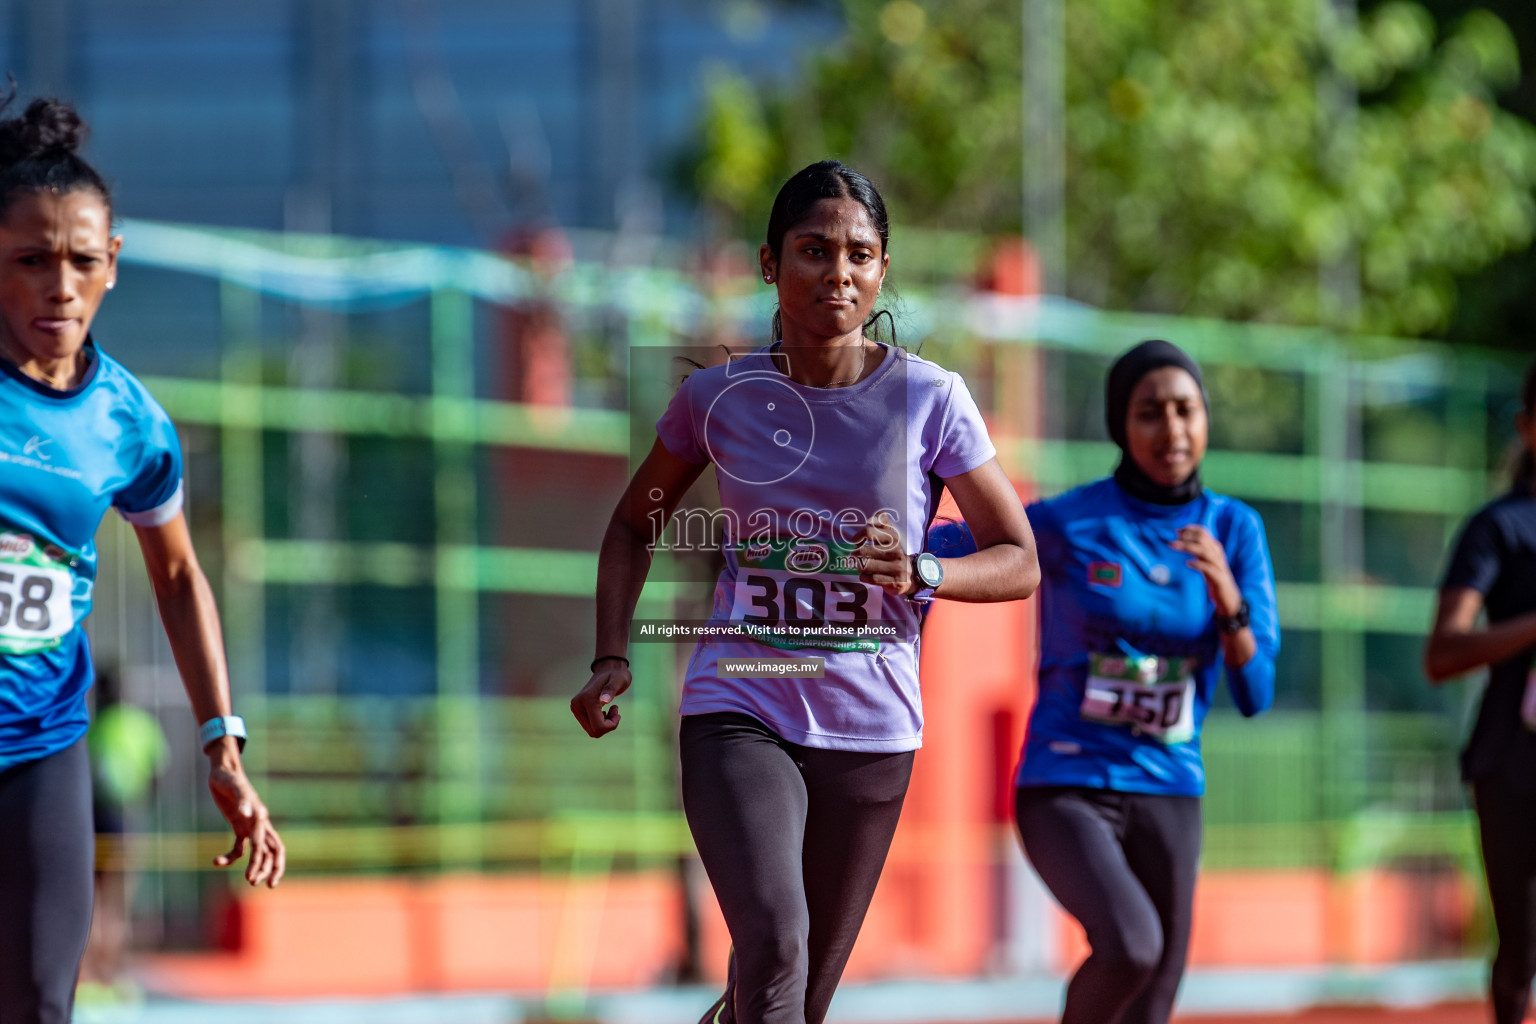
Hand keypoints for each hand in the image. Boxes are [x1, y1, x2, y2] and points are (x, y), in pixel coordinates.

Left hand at [206, 742, 284, 887]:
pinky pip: (239, 847)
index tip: (255, 877)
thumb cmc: (229, 778)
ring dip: (256, 866)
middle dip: (270, 869)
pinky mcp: (239, 827)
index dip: (266, 862)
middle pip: (273, 851)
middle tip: (259, 884)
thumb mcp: (234, 787)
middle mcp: (259, 823)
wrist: (223, 770)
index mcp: (261, 817)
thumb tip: (249, 814)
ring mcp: (250, 826)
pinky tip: (216, 861)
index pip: (269, 844)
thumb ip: (242, 800)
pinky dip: (230, 857)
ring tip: (248, 881)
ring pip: (260, 852)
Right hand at [571, 659, 632, 737]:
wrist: (607, 669)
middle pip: (594, 731)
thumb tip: (604, 701)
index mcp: (587, 699)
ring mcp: (575, 708)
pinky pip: (589, 727)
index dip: (612, 724)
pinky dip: (599, 724)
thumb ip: (611, 690)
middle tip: (615, 711)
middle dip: (608, 726)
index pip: (598, 726)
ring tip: (611, 710)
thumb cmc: (616, 675)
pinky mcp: (576, 710)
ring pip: (591, 731)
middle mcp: (577, 705)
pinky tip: (604, 711)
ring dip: (604, 725)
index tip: (618, 712)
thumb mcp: (618, 681)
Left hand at [853, 512, 913, 595]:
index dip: (859, 535)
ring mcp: (897, 567)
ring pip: (867, 565)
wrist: (912, 576)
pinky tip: (866, 576)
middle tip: (854, 556)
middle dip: (855, 554)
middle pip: (864, 550)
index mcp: (894, 539)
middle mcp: (896, 552)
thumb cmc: (894, 555)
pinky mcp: (895, 582)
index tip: (856, 540)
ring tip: (860, 566)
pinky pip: (872, 578)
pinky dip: (864, 577)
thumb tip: (870, 519)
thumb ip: (882, 525)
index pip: (871, 531)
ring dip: (859, 566)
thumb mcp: (892, 538)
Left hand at [1169, 525, 1241, 616]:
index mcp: (1214, 549)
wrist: (1228, 598)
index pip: (1203, 532)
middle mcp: (1217, 554)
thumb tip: (1181, 541)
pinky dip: (1198, 564)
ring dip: (1188, 547)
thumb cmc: (1214, 579)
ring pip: (1204, 551)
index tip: (1176, 530)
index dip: (1189, 529)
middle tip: (1172, 539)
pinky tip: (1188, 563)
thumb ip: (1196, 551)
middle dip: (1186, 536)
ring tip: (1174, 546)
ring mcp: (1219, 565)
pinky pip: (1209, 568)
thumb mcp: (1204, 562)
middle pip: (1202, 539)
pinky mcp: (1219, 577)